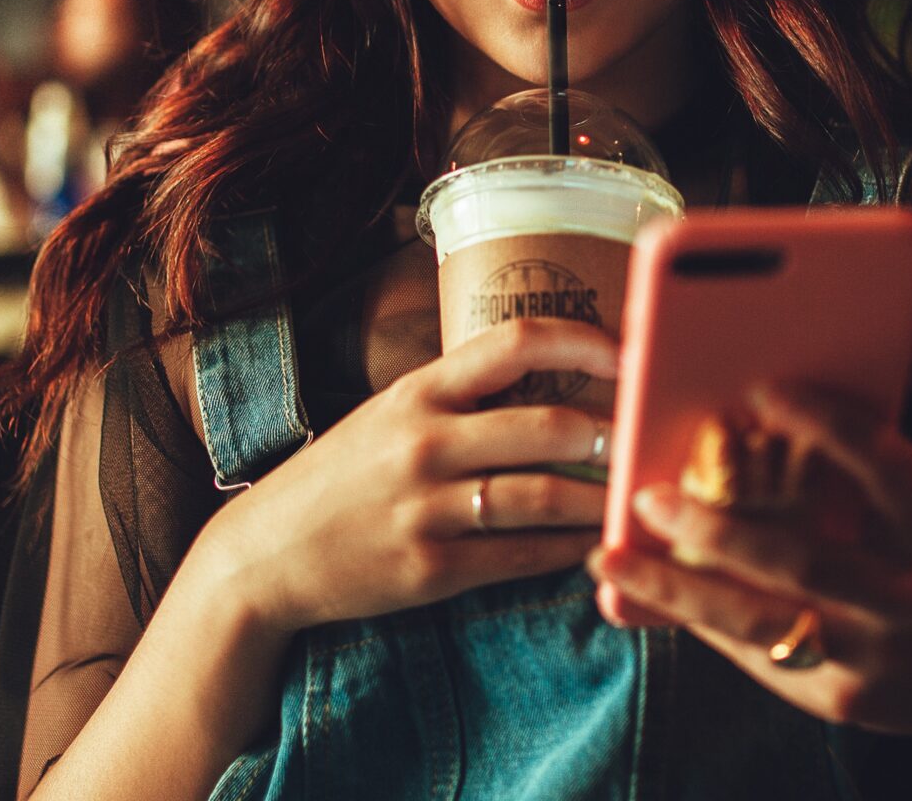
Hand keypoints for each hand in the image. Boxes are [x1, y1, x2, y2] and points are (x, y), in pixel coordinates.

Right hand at [192, 318, 617, 636]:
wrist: (266, 554)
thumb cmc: (343, 477)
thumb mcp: (391, 415)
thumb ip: (462, 396)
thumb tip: (555, 380)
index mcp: (418, 392)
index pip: (515, 342)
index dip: (585, 342)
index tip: (632, 353)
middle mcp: (425, 442)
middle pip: (546, 424)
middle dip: (610, 431)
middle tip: (645, 437)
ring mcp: (428, 508)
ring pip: (545, 496)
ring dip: (603, 498)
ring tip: (635, 496)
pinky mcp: (432, 569)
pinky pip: (521, 555)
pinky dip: (568, 550)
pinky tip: (593, 544)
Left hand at [588, 381, 911, 754]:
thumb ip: (869, 479)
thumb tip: (762, 413)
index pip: (891, 468)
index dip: (831, 424)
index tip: (763, 388)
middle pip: (808, 561)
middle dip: (719, 527)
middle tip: (650, 496)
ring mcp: (878, 657)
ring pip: (762, 623)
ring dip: (676, 588)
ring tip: (610, 560)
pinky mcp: (841, 701)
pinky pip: (755, 656)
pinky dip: (698, 619)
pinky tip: (650, 593)